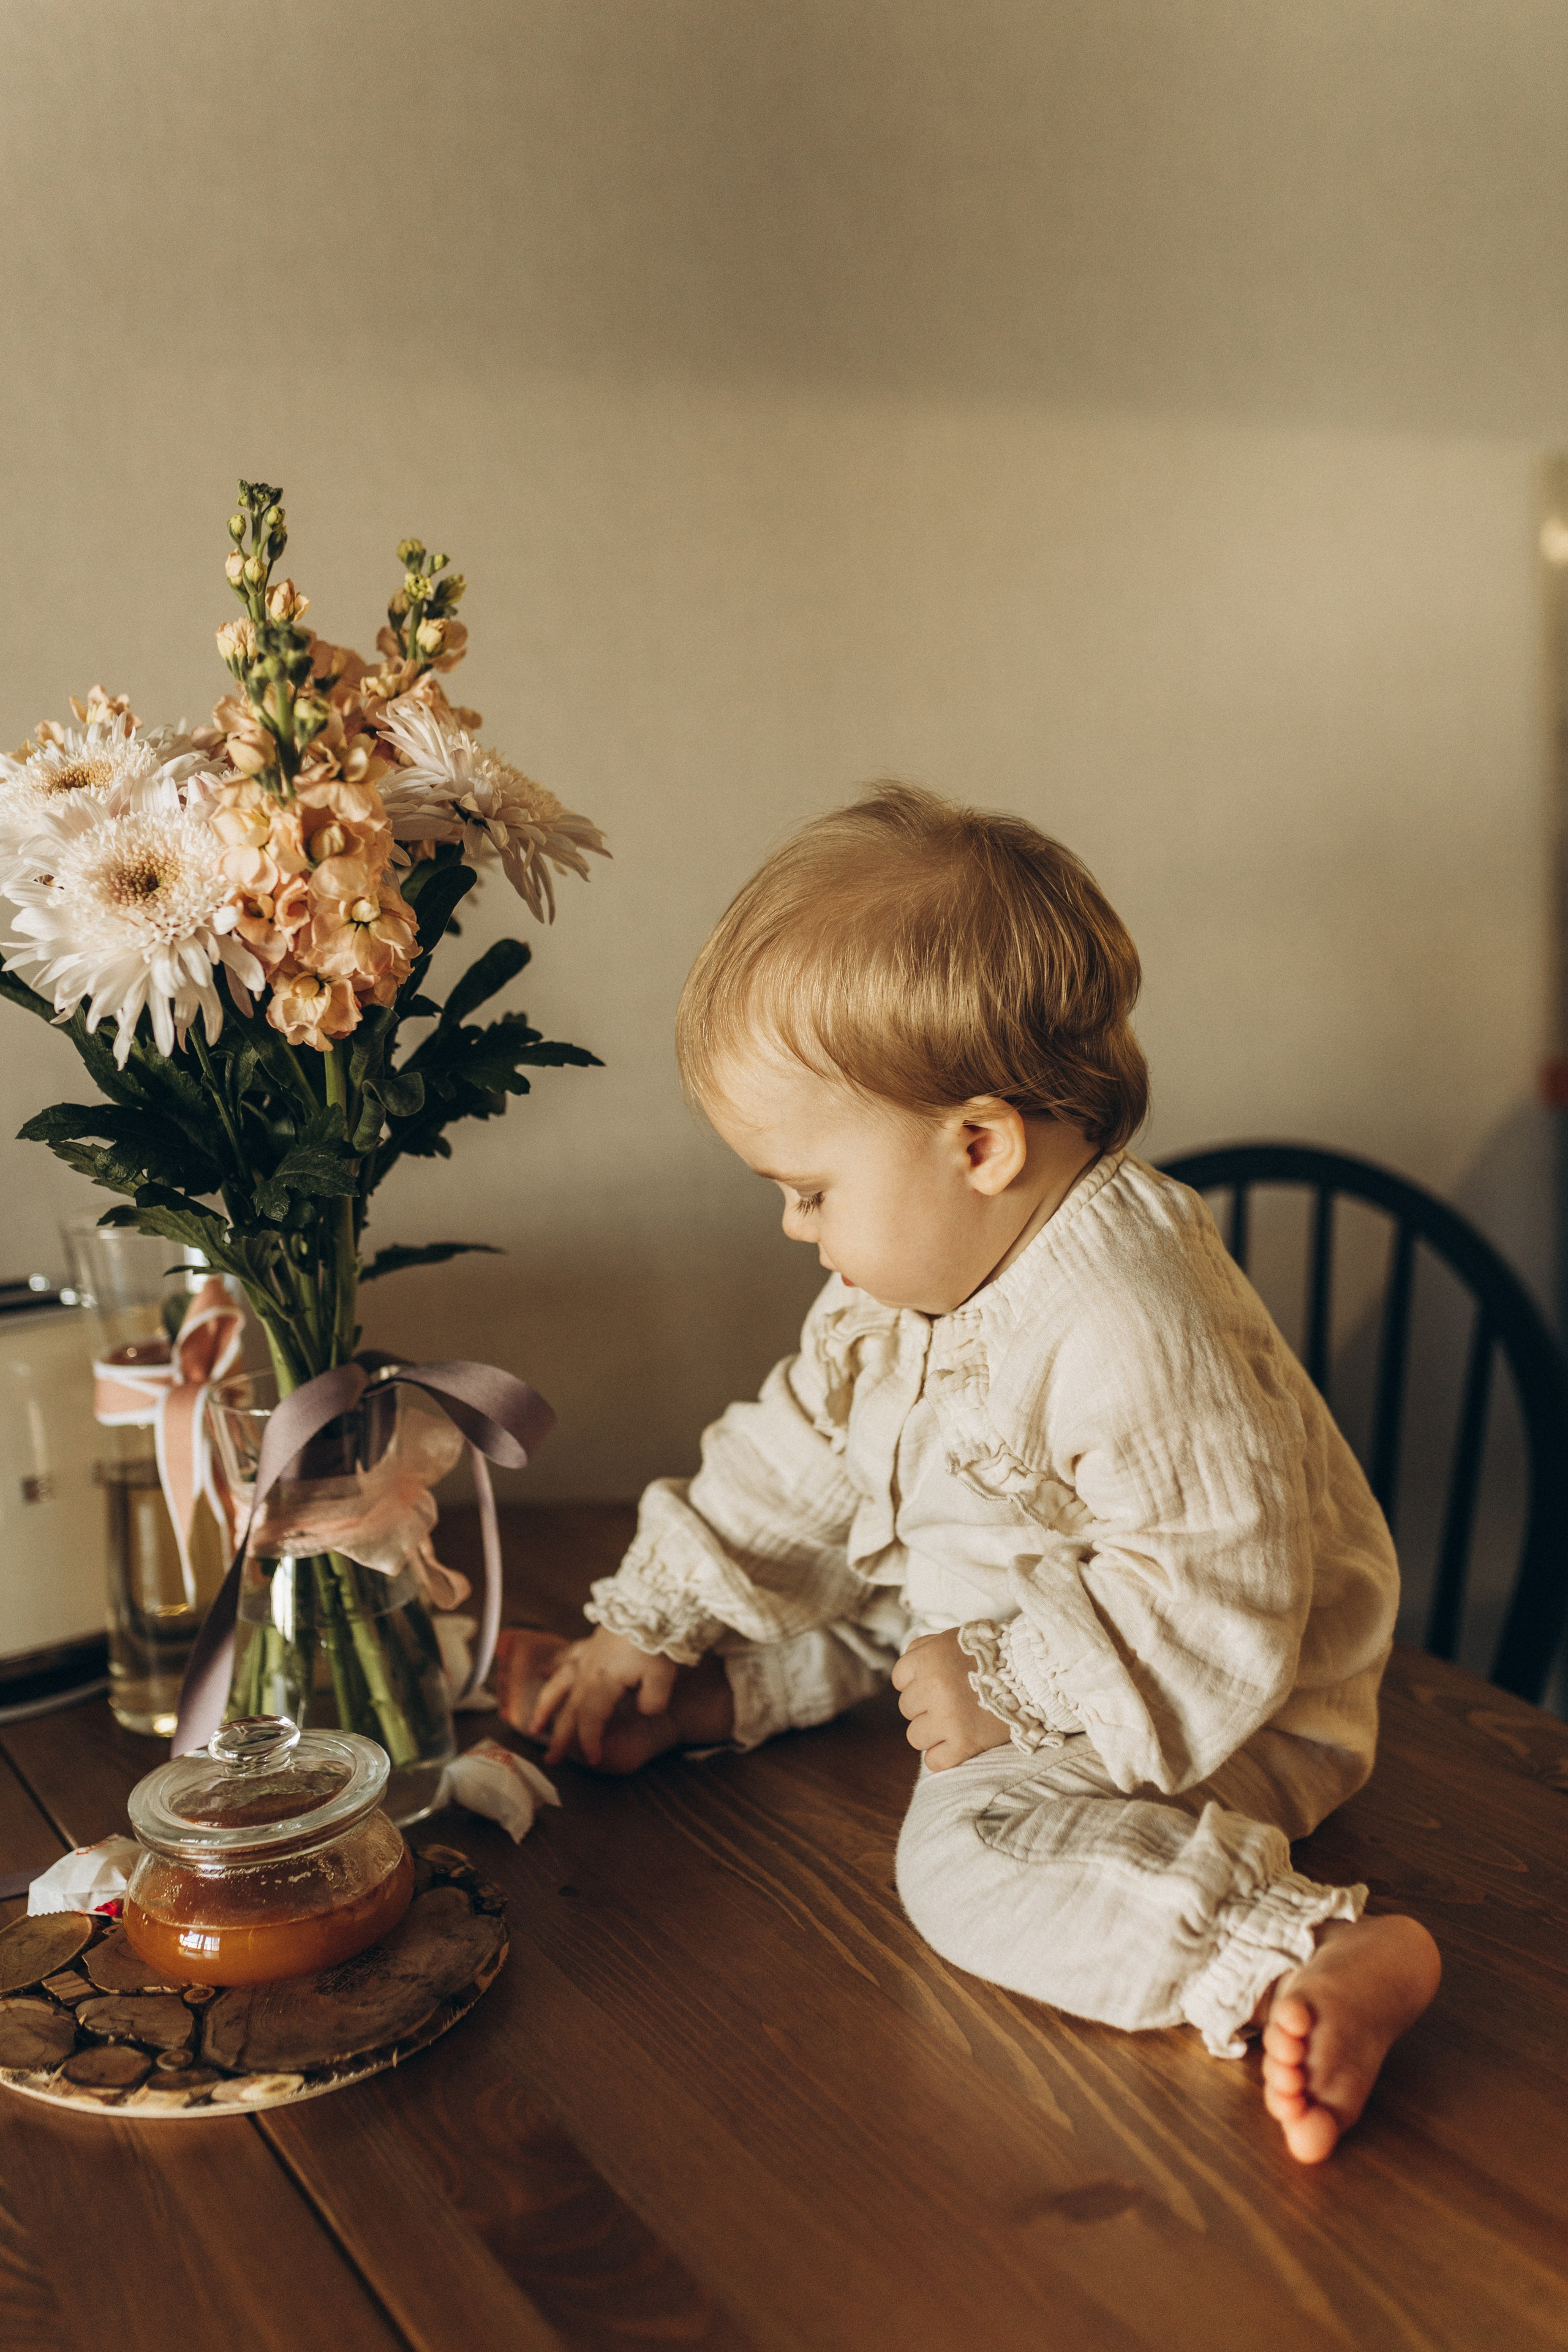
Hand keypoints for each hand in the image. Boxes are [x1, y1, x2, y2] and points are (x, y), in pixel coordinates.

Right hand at [530, 1625, 678, 1766]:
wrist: (652, 1604)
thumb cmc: (657, 1641)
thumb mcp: (663, 1678)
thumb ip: (652, 1702)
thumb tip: (643, 1710)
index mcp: (603, 1683)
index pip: (590, 1720)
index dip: (590, 1741)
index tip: (593, 1759)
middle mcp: (588, 1671)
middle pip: (570, 1709)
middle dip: (560, 1736)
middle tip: (550, 1759)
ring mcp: (587, 1655)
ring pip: (558, 1684)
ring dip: (546, 1706)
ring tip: (534, 1725)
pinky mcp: (591, 1643)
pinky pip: (566, 1655)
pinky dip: (554, 1664)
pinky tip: (543, 1671)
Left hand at [890, 1628, 1014, 1770]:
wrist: (1031, 1676)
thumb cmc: (989, 1656)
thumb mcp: (952, 1639)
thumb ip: (922, 1649)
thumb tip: (902, 1676)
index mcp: (929, 1659)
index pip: (900, 1679)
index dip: (916, 1682)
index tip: (937, 1683)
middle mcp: (934, 1687)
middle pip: (907, 1708)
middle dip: (925, 1706)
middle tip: (952, 1701)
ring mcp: (948, 1718)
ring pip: (915, 1736)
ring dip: (932, 1732)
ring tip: (955, 1722)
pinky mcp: (965, 1744)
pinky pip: (934, 1761)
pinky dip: (944, 1756)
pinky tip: (958, 1743)